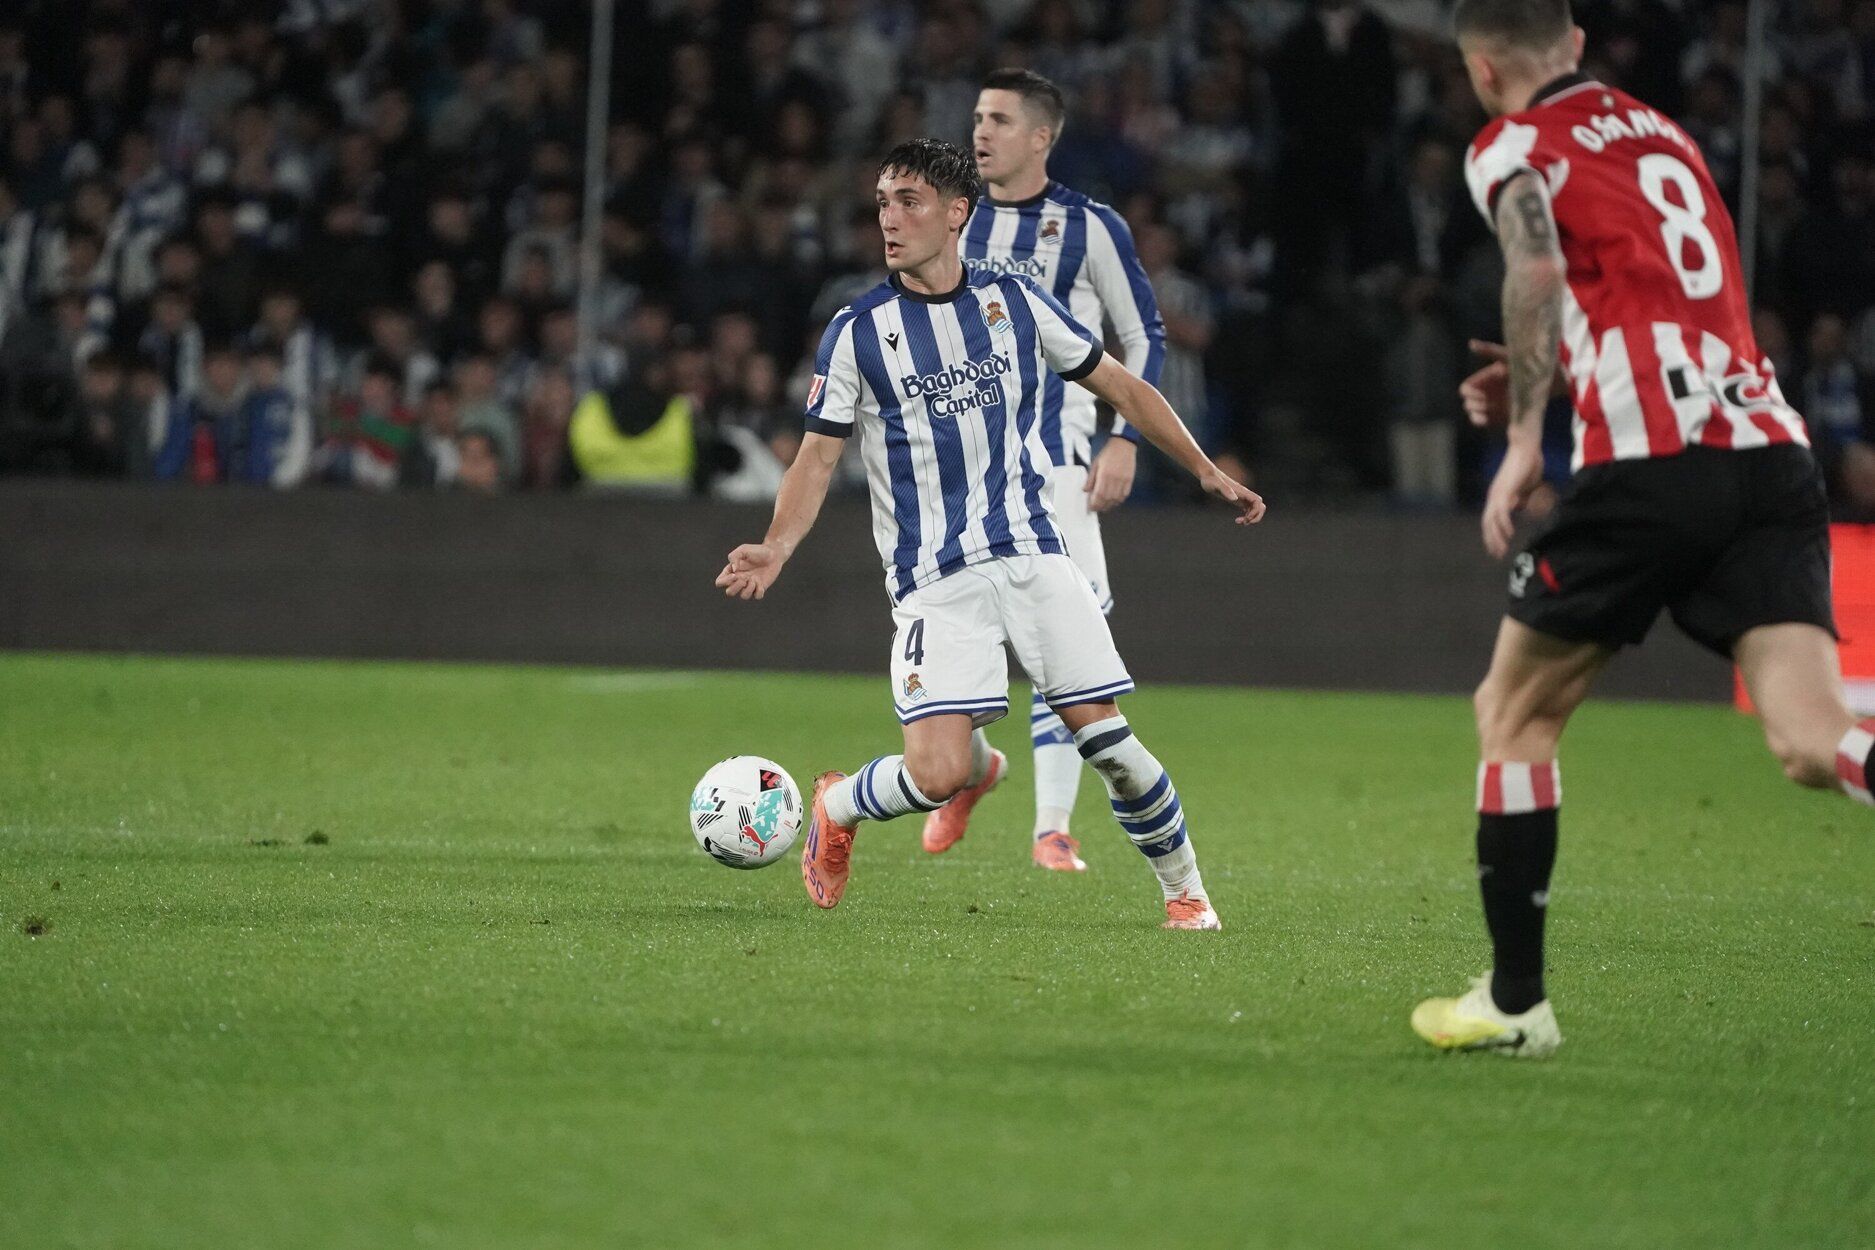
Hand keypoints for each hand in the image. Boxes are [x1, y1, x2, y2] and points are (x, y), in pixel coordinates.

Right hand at [714, 543, 785, 599]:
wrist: (773, 554)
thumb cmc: (756, 550)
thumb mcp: (743, 549)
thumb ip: (734, 557)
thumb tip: (734, 570)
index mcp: (731, 572)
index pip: (719, 582)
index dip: (724, 582)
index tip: (735, 574)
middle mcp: (739, 580)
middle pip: (729, 593)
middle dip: (736, 587)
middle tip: (744, 579)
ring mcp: (750, 585)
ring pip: (744, 597)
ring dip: (748, 589)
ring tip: (754, 579)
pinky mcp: (760, 588)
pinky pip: (757, 596)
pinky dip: (758, 591)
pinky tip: (761, 583)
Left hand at [1084, 438, 1136, 511]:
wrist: (1123, 445)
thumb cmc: (1108, 453)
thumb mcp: (1095, 463)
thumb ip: (1091, 478)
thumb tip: (1085, 490)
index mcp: (1104, 474)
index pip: (1099, 494)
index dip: (1094, 503)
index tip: (1091, 507)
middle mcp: (1114, 479)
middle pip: (1107, 499)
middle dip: (1101, 506)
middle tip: (1096, 509)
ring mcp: (1123, 480)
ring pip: (1116, 499)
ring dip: (1110, 505)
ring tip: (1104, 507)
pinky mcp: (1130, 480)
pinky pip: (1125, 494)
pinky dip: (1119, 500)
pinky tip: (1114, 501)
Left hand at [1198, 466, 1265, 525]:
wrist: (1207, 475)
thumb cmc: (1210, 479)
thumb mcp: (1216, 484)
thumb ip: (1225, 489)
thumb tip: (1235, 498)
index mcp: (1242, 492)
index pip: (1258, 502)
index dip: (1255, 512)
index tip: (1245, 518)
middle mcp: (1245, 495)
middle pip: (1260, 507)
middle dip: (1256, 517)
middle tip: (1244, 522)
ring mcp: (1242, 497)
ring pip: (1255, 509)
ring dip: (1251, 518)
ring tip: (1238, 521)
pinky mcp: (1238, 500)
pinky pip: (1249, 509)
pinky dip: (1247, 516)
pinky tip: (1237, 520)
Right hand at [1461, 340, 1568, 428]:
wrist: (1556, 379)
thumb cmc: (1533, 363)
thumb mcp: (1511, 356)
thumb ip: (1491, 351)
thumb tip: (1470, 344)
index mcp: (1488, 378)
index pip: (1467, 388)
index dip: (1470, 392)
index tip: (1480, 392)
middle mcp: (1489, 392)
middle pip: (1469, 402)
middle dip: (1474, 403)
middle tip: (1486, 402)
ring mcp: (1496, 404)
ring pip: (1475, 413)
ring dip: (1476, 414)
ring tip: (1485, 412)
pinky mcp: (1504, 415)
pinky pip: (1487, 421)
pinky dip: (1483, 421)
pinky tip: (1485, 419)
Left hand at [1481, 441, 1543, 558]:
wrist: (1527, 447)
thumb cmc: (1528, 464)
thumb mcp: (1525, 487)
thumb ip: (1522, 498)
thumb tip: (1522, 508)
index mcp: (1497, 496)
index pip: (1490, 520)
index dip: (1492, 535)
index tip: (1497, 548)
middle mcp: (1494, 496)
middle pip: (1487, 523)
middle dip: (1492, 541)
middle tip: (1498, 554)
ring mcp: (1497, 493)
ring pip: (1491, 521)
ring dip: (1496, 537)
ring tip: (1503, 549)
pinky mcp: (1505, 490)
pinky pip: (1501, 512)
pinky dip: (1504, 525)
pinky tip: (1509, 534)